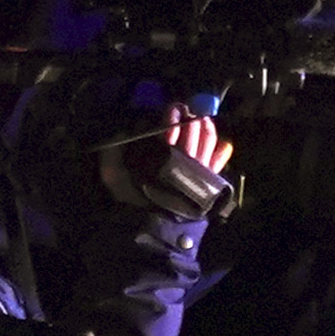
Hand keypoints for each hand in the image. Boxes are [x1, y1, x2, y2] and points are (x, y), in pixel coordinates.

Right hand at [106, 104, 231, 218]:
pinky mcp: (208, 179)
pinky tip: (220, 140)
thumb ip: (113, 154)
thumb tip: (123, 129)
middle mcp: (185, 160)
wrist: (153, 226)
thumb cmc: (132, 199)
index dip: (171, 117)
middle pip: (192, 131)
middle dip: (189, 117)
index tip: (171, 109)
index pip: (170, 130)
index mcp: (162, 157)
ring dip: (205, 126)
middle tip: (184, 110)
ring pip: (208, 141)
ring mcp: (200, 169)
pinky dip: (221, 146)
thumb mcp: (114, 177)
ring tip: (200, 119)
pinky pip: (219, 159)